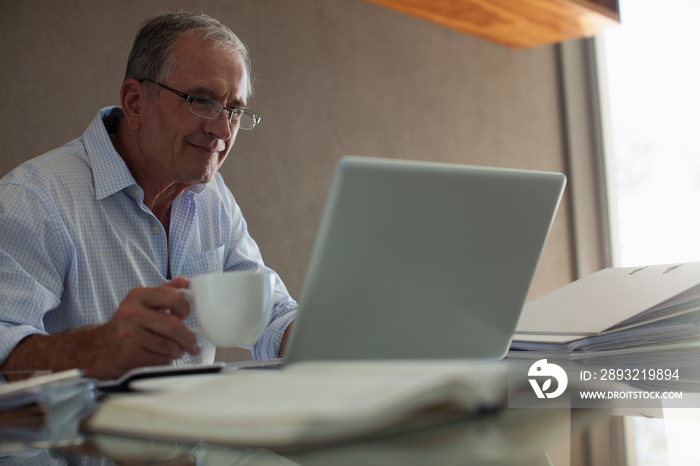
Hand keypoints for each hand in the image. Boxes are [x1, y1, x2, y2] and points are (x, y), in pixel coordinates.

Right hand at [84, 276, 200, 378]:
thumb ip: (165, 291)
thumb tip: (185, 281)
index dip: (185, 308)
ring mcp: (128, 335)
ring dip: (179, 351)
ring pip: (170, 346)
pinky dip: (166, 361)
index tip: (186, 315)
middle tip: (193, 343)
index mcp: (137, 296)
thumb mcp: (142, 302)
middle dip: (189, 338)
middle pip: (174, 326)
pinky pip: (160, 360)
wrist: (97, 348)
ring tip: (176, 350)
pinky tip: (161, 357)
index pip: (173, 297)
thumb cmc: (127, 324)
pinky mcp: (129, 355)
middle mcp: (130, 313)